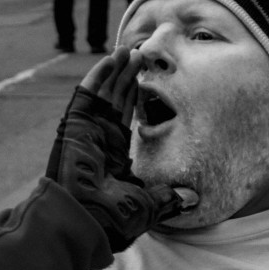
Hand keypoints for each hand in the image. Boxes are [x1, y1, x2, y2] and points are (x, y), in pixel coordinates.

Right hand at [46, 47, 197, 251]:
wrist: (87, 219)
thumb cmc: (114, 217)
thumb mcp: (149, 204)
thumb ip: (169, 197)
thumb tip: (193, 198)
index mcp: (114, 152)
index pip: (125, 115)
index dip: (135, 97)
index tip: (147, 80)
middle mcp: (100, 137)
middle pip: (115, 98)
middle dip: (127, 77)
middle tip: (140, 56)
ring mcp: (87, 128)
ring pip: (103, 91)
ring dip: (115, 71)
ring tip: (130, 51)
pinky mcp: (75, 123)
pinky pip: (87, 93)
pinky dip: (99, 75)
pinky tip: (112, 59)